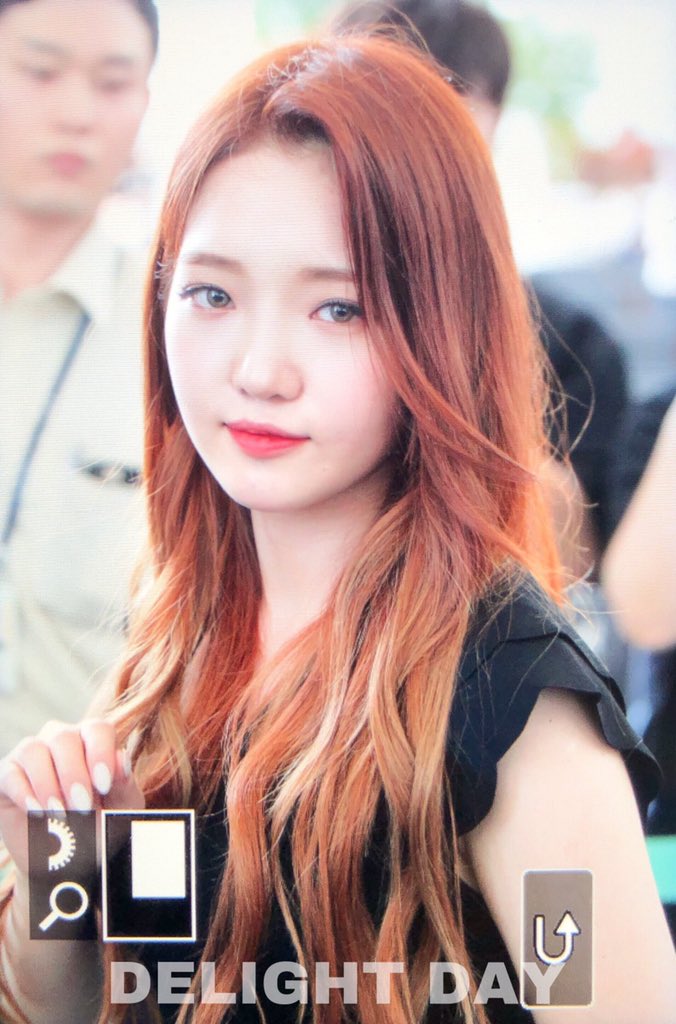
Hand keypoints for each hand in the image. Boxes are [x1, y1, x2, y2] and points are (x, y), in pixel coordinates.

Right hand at [0, 719, 144, 878]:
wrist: (70, 859)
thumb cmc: (102, 824)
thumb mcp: (120, 807)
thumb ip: (123, 783)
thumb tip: (121, 758)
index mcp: (93, 739)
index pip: (97, 729)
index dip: (101, 753)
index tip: (103, 786)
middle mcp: (61, 739)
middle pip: (63, 737)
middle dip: (73, 774)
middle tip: (82, 808)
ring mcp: (32, 755)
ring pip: (33, 750)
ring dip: (48, 783)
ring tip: (60, 813)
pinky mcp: (7, 776)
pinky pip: (10, 774)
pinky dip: (24, 793)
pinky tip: (38, 813)